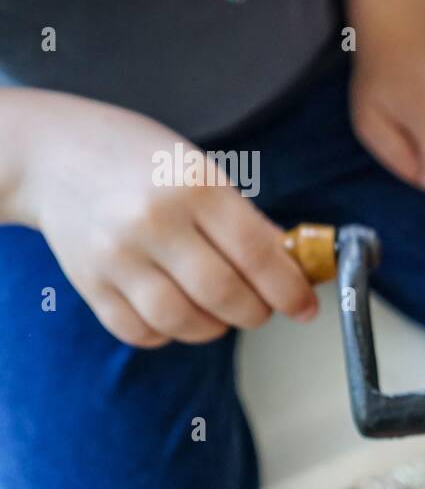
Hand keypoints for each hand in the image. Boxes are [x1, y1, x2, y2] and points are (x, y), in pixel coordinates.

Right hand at [18, 92, 316, 346]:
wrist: (54, 154)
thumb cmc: (143, 161)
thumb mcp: (203, 172)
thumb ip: (247, 223)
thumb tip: (295, 272)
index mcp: (194, 186)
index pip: (257, 255)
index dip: (290, 291)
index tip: (306, 308)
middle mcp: (153, 220)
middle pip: (223, 295)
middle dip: (256, 312)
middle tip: (262, 308)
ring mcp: (116, 254)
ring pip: (182, 322)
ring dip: (215, 328)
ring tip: (221, 312)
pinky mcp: (88, 281)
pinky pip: (139, 331)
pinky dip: (168, 334)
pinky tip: (178, 312)